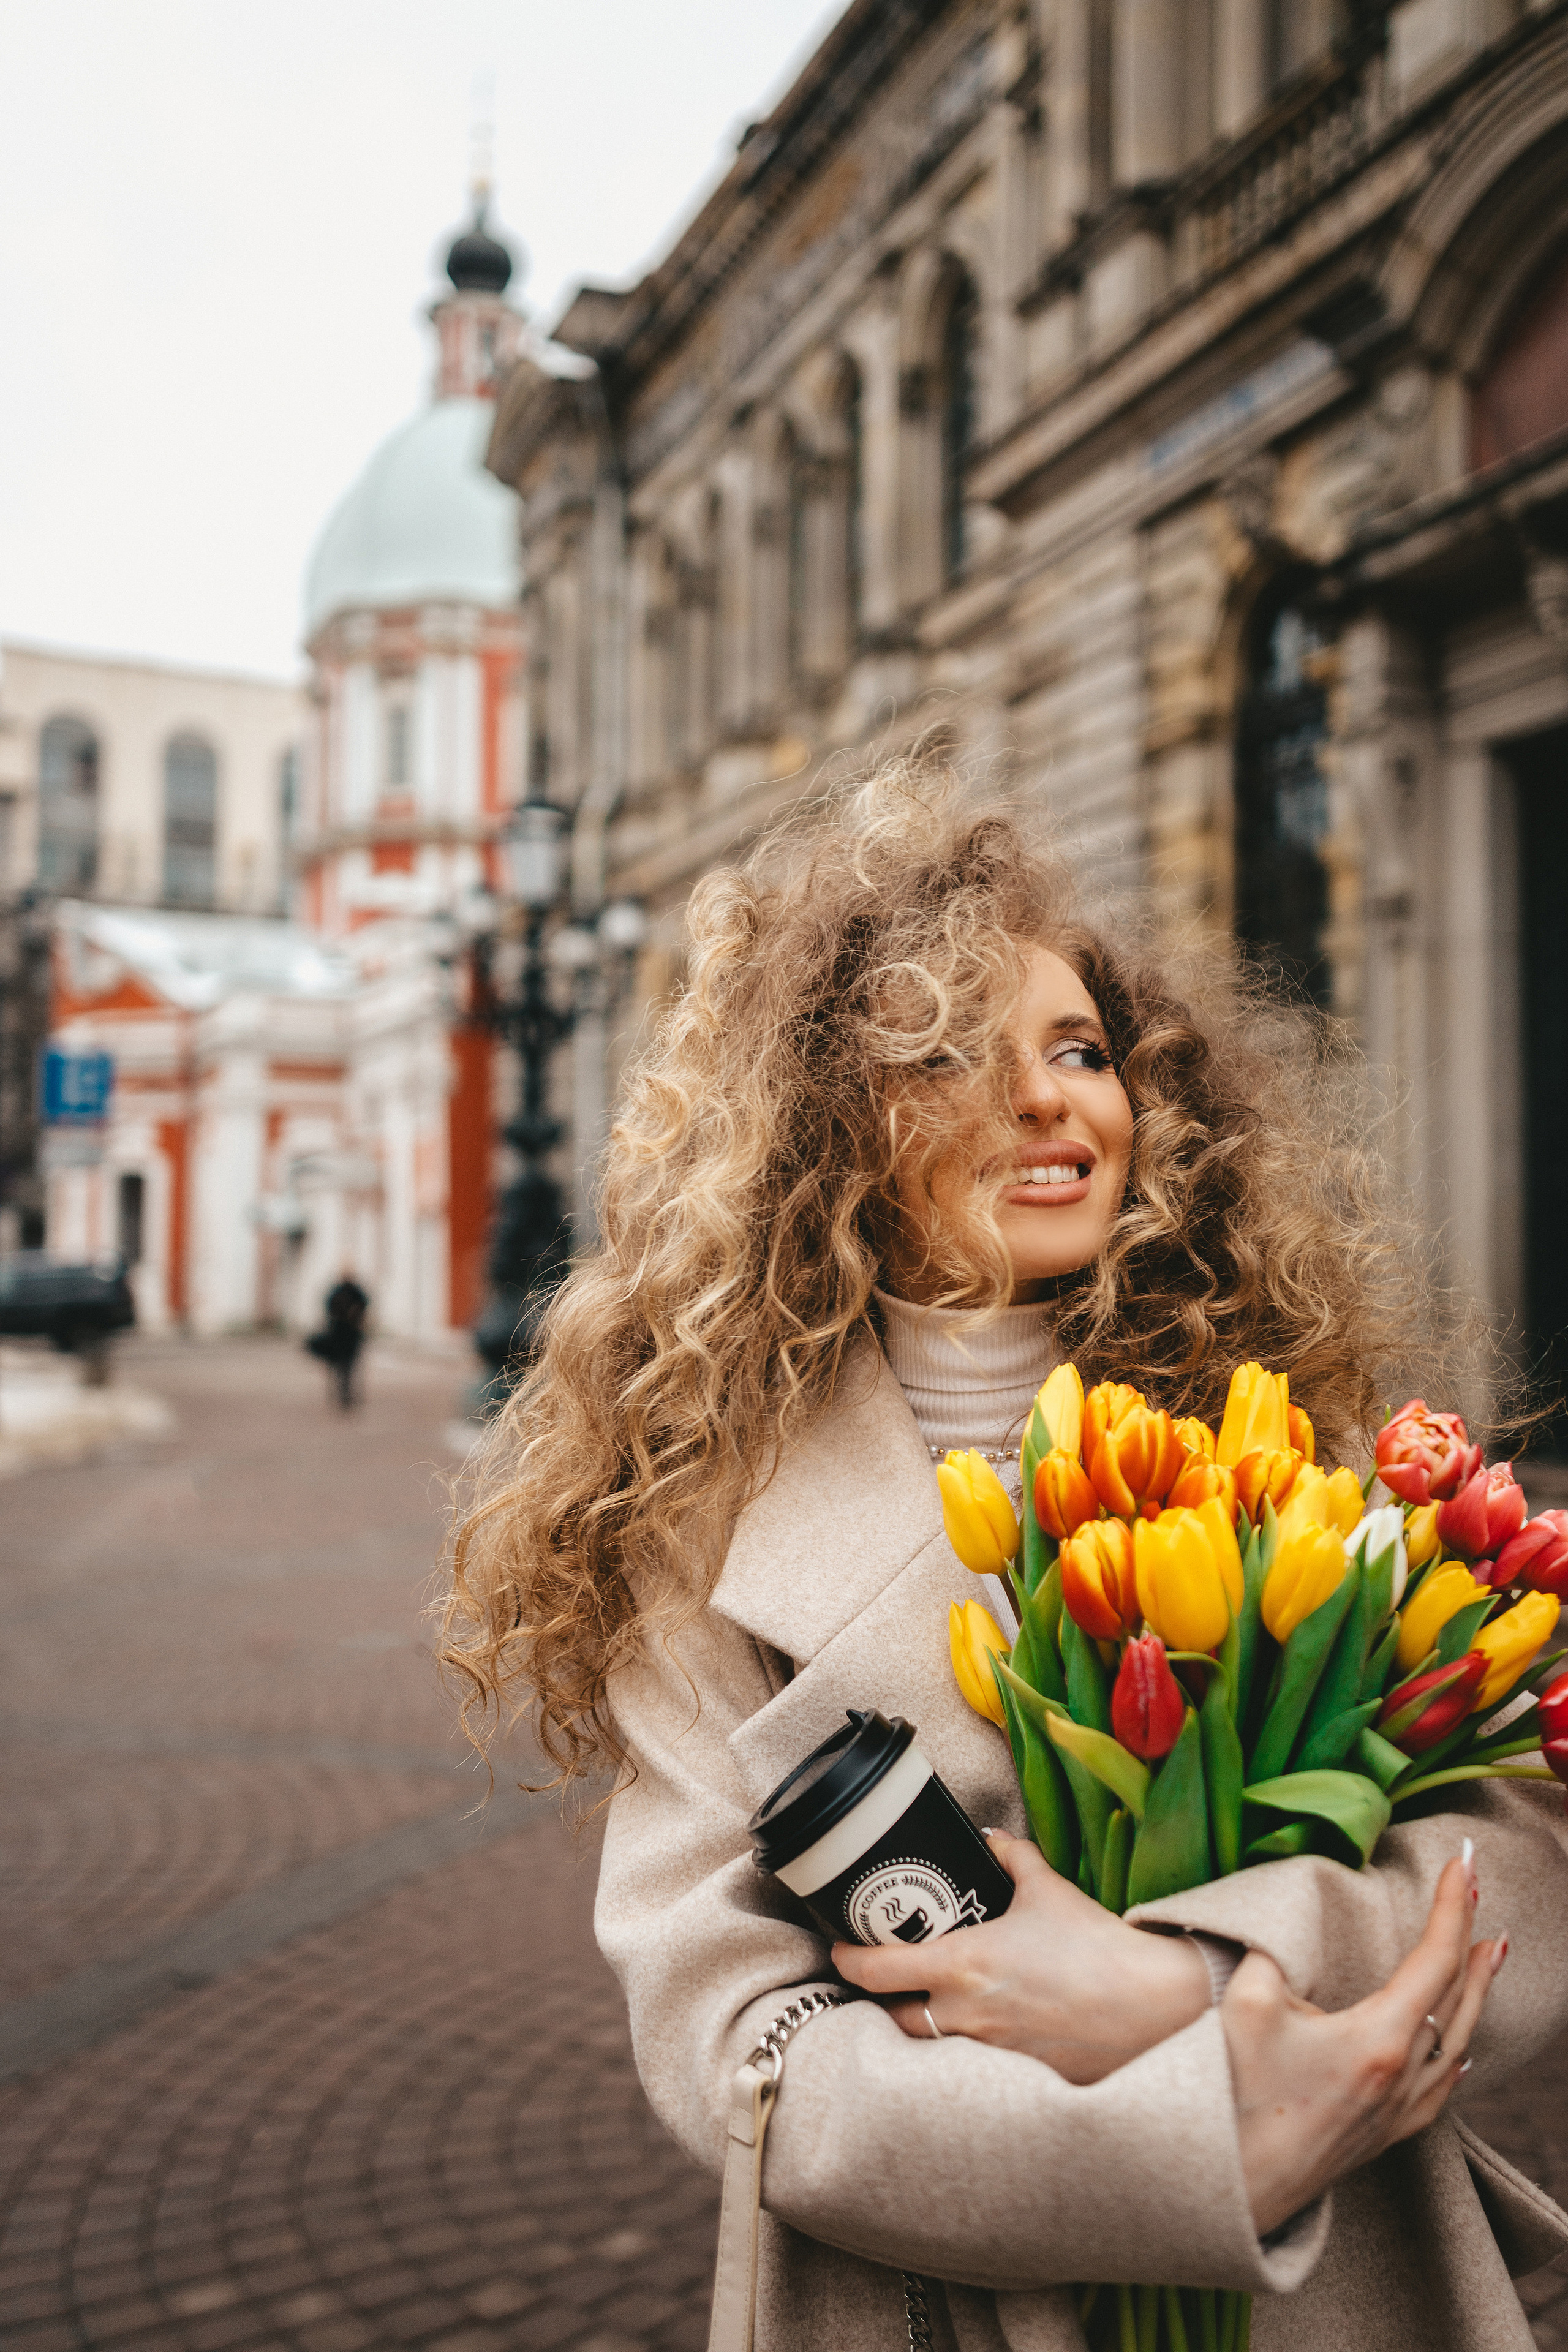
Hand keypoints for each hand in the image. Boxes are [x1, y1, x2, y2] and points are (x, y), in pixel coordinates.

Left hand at [831, 1830, 1210, 2083]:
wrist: (1153, 2005)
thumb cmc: (1097, 1946)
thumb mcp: (1048, 1890)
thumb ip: (1012, 1859)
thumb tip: (991, 1838)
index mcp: (962, 1966)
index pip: (877, 1971)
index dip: (847, 1961)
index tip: (840, 1950)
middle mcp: (965, 2015)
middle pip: (893, 2018)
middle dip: (882, 2001)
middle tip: (883, 1980)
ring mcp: (988, 2053)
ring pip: (929, 2047)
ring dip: (920, 2027)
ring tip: (925, 2006)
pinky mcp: (1017, 2078)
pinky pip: (971, 2068)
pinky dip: (963, 2052)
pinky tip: (978, 2035)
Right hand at [1224, 1849, 1501, 2236]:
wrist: (1230, 2187)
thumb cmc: (1235, 2098)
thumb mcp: (1247, 2006)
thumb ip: (1275, 1956)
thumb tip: (1289, 1935)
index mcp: (1380, 2039)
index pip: (1434, 1958)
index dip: (1452, 1905)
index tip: (1463, 1860)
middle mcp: (1403, 2077)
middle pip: (1457, 1996)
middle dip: (1469, 1934)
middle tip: (1477, 1885)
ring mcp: (1397, 2112)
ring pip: (1459, 2041)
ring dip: (1476, 1990)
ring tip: (1489, 1951)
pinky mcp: (1382, 2137)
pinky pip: (1442, 2090)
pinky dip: (1459, 2055)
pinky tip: (1464, 2054)